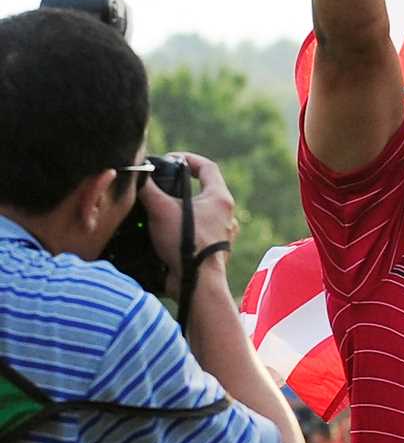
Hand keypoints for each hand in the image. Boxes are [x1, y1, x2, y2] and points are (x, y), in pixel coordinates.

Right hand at [140, 152, 237, 297]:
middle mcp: (226, 215)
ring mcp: (222, 234)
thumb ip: (148, 189)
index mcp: (220, 199)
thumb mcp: (161, 210)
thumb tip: (137, 174)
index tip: (171, 159)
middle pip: (203, 191)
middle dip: (181, 188)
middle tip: (162, 187)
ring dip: (182, 211)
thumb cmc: (186, 244)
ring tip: (161, 212)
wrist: (196, 283)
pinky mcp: (213, 251)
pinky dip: (183, 230)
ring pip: (201, 214)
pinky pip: (198, 234)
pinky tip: (166, 233)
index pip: (207, 167)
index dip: (188, 158)